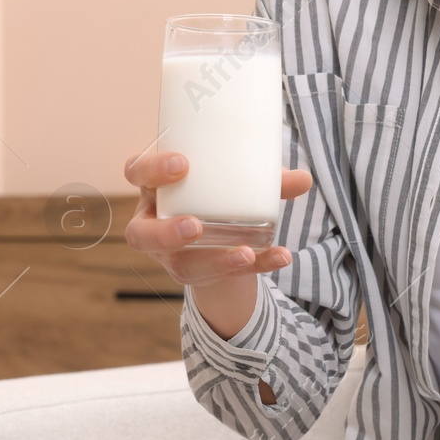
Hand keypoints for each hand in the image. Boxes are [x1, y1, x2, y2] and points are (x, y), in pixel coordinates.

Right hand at [122, 151, 308, 283]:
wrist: (214, 231)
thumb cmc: (216, 190)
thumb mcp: (232, 178)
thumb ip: (266, 179)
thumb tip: (303, 179)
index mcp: (154, 184)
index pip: (136, 172)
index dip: (152, 169)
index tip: (183, 164)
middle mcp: (153, 220)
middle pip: (142, 234)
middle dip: (166, 233)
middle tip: (195, 227)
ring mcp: (169, 253)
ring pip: (178, 264)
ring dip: (213, 260)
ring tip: (245, 253)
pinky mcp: (194, 273)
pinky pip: (218, 275)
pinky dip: (254, 266)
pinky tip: (279, 257)